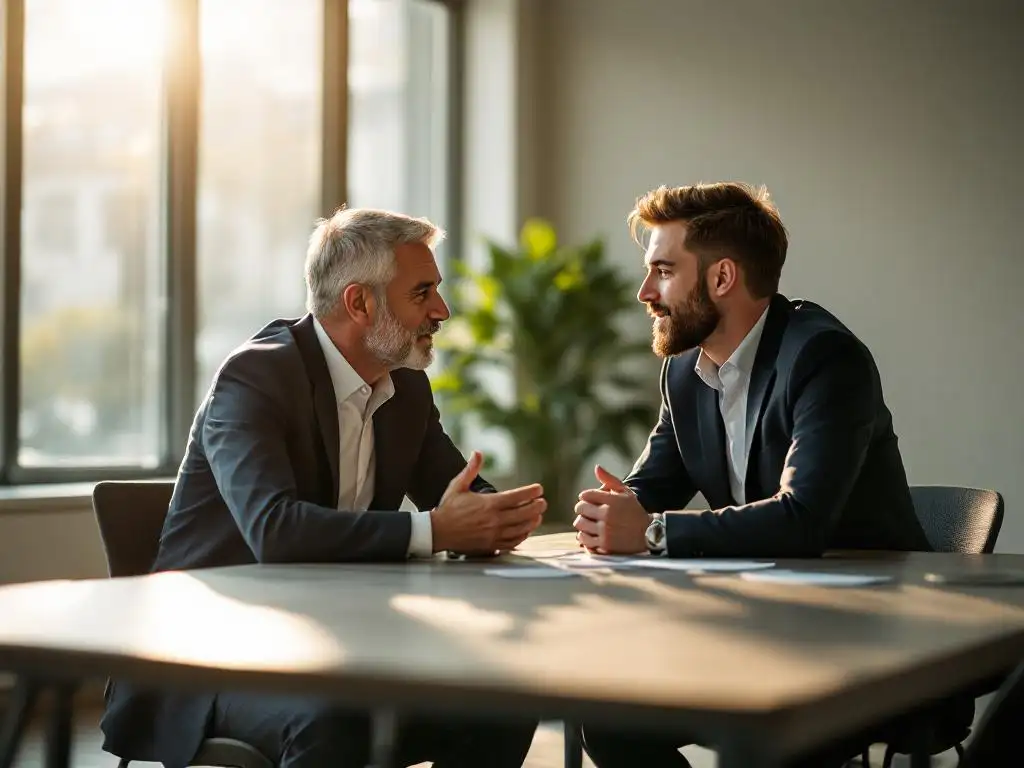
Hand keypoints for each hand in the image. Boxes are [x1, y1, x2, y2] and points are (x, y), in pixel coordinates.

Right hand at [431, 451, 546, 553]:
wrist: (438, 531)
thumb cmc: (448, 508)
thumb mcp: (458, 486)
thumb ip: (470, 469)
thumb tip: (477, 452)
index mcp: (488, 504)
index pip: (517, 497)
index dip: (531, 492)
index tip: (539, 489)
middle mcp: (494, 520)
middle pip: (524, 513)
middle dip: (537, 507)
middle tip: (543, 503)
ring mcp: (494, 534)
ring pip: (521, 529)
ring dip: (532, 522)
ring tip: (538, 516)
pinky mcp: (491, 545)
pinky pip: (512, 542)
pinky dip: (522, 536)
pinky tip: (525, 531)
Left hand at [573, 465, 648, 553]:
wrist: (648, 533)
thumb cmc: (634, 511)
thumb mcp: (626, 493)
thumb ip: (610, 480)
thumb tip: (597, 467)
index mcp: (612, 500)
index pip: (585, 495)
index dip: (585, 497)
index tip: (589, 501)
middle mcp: (608, 515)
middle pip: (580, 508)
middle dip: (582, 509)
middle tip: (587, 512)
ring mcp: (606, 531)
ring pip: (580, 523)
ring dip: (582, 522)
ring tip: (588, 523)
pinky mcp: (605, 544)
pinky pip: (583, 538)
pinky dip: (584, 536)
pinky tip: (591, 533)